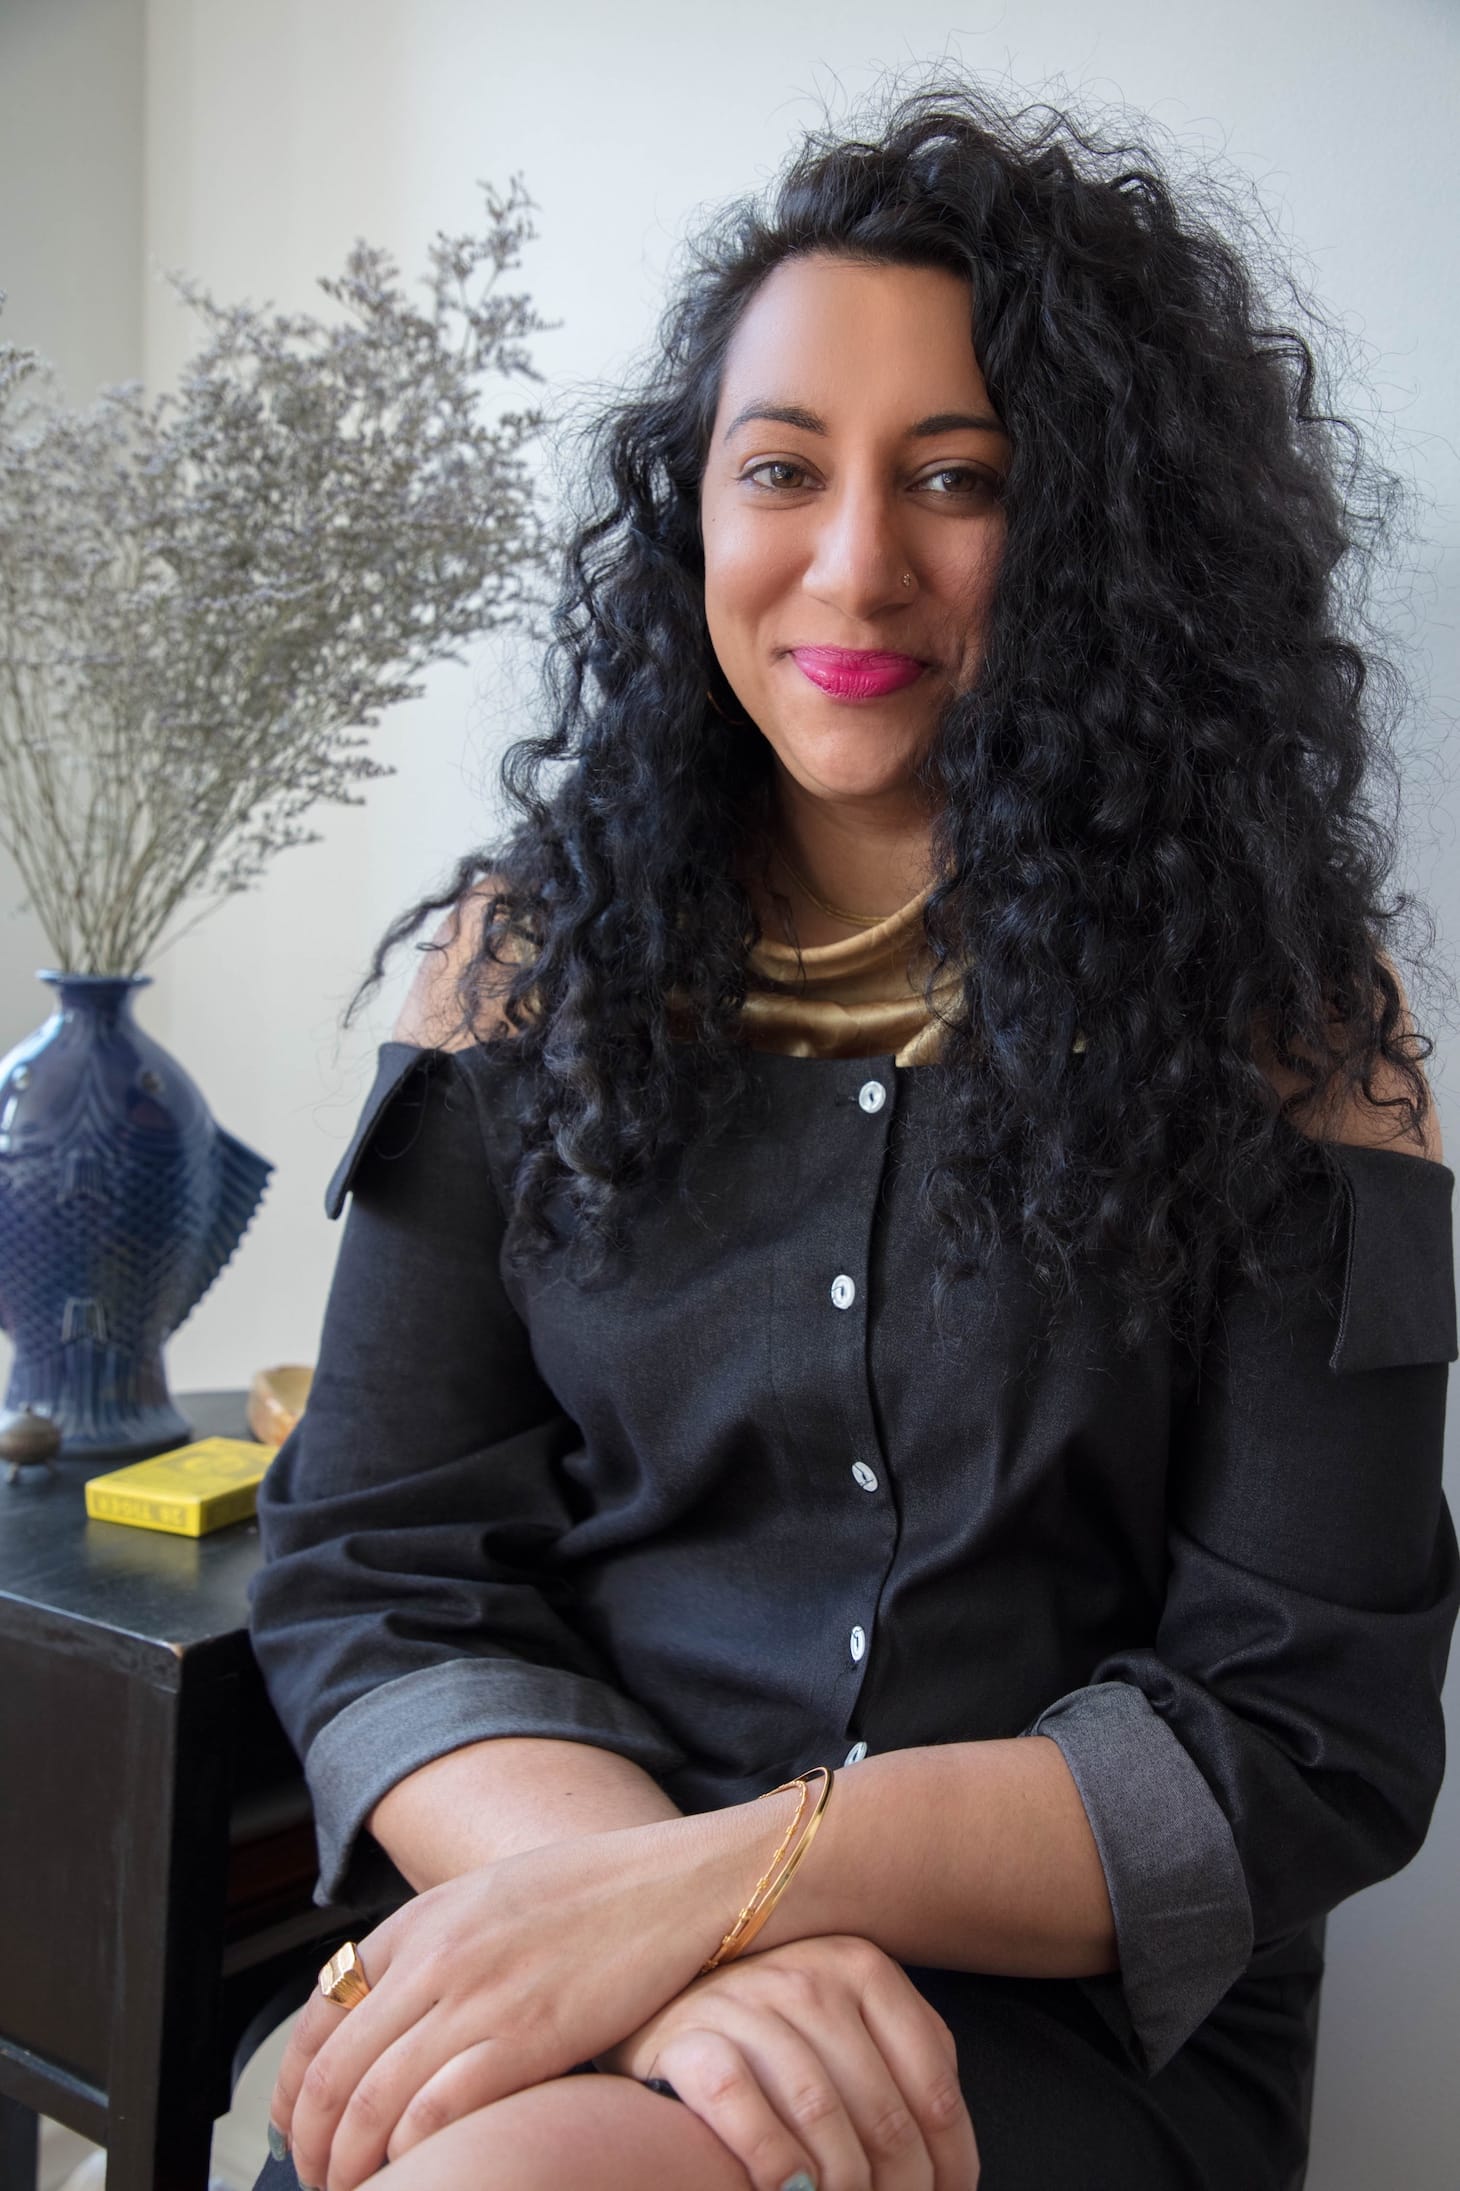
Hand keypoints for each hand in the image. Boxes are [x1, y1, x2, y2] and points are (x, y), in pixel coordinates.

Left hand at [270, 1813, 757, 2190]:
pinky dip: (413, 2155)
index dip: (291, 2090)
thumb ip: (437, 1947)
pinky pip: (439, 2112)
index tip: (296, 2132)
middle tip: (320, 2183)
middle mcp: (435, 1957)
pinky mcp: (529, 2037)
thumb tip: (392, 2018)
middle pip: (333, 2073)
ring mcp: (479, 1997)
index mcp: (420, 1919)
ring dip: (352, 2166)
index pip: (317, 2015)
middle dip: (312, 2147)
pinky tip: (417, 2174)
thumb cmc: (597, 1894)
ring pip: (372, 2104)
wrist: (679, 1882)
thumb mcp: (493, 1898)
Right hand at [595, 1934, 980, 2190]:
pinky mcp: (689, 2035)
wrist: (660, 1997)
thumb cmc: (776, 2028)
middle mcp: (809, 1974)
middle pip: (884, 2112)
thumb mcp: (850, 2019)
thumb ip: (906, 2056)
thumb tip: (954, 2161)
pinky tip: (787, 2190)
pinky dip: (772, 2159)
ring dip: (841, 2186)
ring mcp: (747, 2001)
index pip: (934, 2085)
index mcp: (864, 1967)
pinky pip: (742, 2103)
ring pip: (820, 2113)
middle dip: (900, 2190)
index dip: (951, 2164)